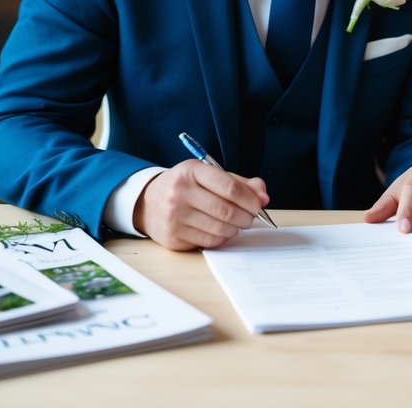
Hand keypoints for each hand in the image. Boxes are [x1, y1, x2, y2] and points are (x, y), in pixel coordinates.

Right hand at [133, 160, 270, 250]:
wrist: (148, 202)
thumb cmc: (185, 187)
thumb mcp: (208, 175)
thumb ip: (238, 183)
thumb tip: (263, 196)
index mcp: (191, 171)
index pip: (229, 187)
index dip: (250, 198)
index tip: (259, 204)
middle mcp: (180, 192)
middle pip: (226, 210)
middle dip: (247, 216)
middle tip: (251, 217)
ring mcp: (174, 216)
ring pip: (219, 228)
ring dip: (236, 228)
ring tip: (237, 223)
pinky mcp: (173, 236)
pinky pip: (209, 241)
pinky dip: (222, 237)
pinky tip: (222, 230)